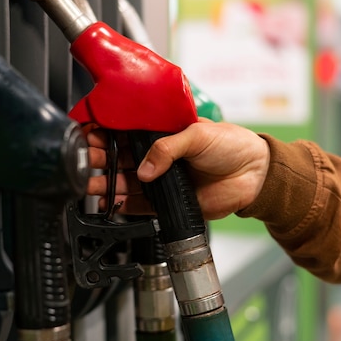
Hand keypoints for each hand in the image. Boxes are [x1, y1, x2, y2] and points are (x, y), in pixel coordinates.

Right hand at [86, 119, 269, 219]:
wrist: (254, 174)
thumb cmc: (232, 145)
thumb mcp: (197, 134)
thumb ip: (167, 148)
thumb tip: (145, 169)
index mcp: (162, 135)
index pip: (127, 134)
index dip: (106, 135)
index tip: (90, 137)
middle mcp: (159, 158)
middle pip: (120, 159)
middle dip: (100, 161)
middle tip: (86, 163)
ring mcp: (162, 181)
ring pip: (126, 183)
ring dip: (106, 185)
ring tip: (91, 185)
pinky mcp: (168, 203)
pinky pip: (140, 206)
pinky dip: (123, 206)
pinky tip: (110, 203)